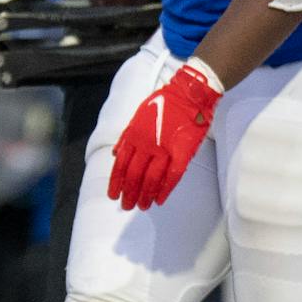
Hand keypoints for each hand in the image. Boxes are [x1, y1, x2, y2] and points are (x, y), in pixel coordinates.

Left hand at [107, 59, 221, 210]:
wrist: (189, 94)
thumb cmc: (164, 103)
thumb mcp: (138, 116)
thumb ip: (126, 136)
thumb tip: (115, 153)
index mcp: (134, 135)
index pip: (121, 164)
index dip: (116, 181)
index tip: (113, 194)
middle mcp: (146, 144)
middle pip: (134, 174)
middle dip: (129, 193)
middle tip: (126, 206)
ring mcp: (164, 148)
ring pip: (151, 178)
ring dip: (145, 195)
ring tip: (142, 206)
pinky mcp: (182, 152)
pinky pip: (173, 176)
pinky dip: (165, 190)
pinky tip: (160, 200)